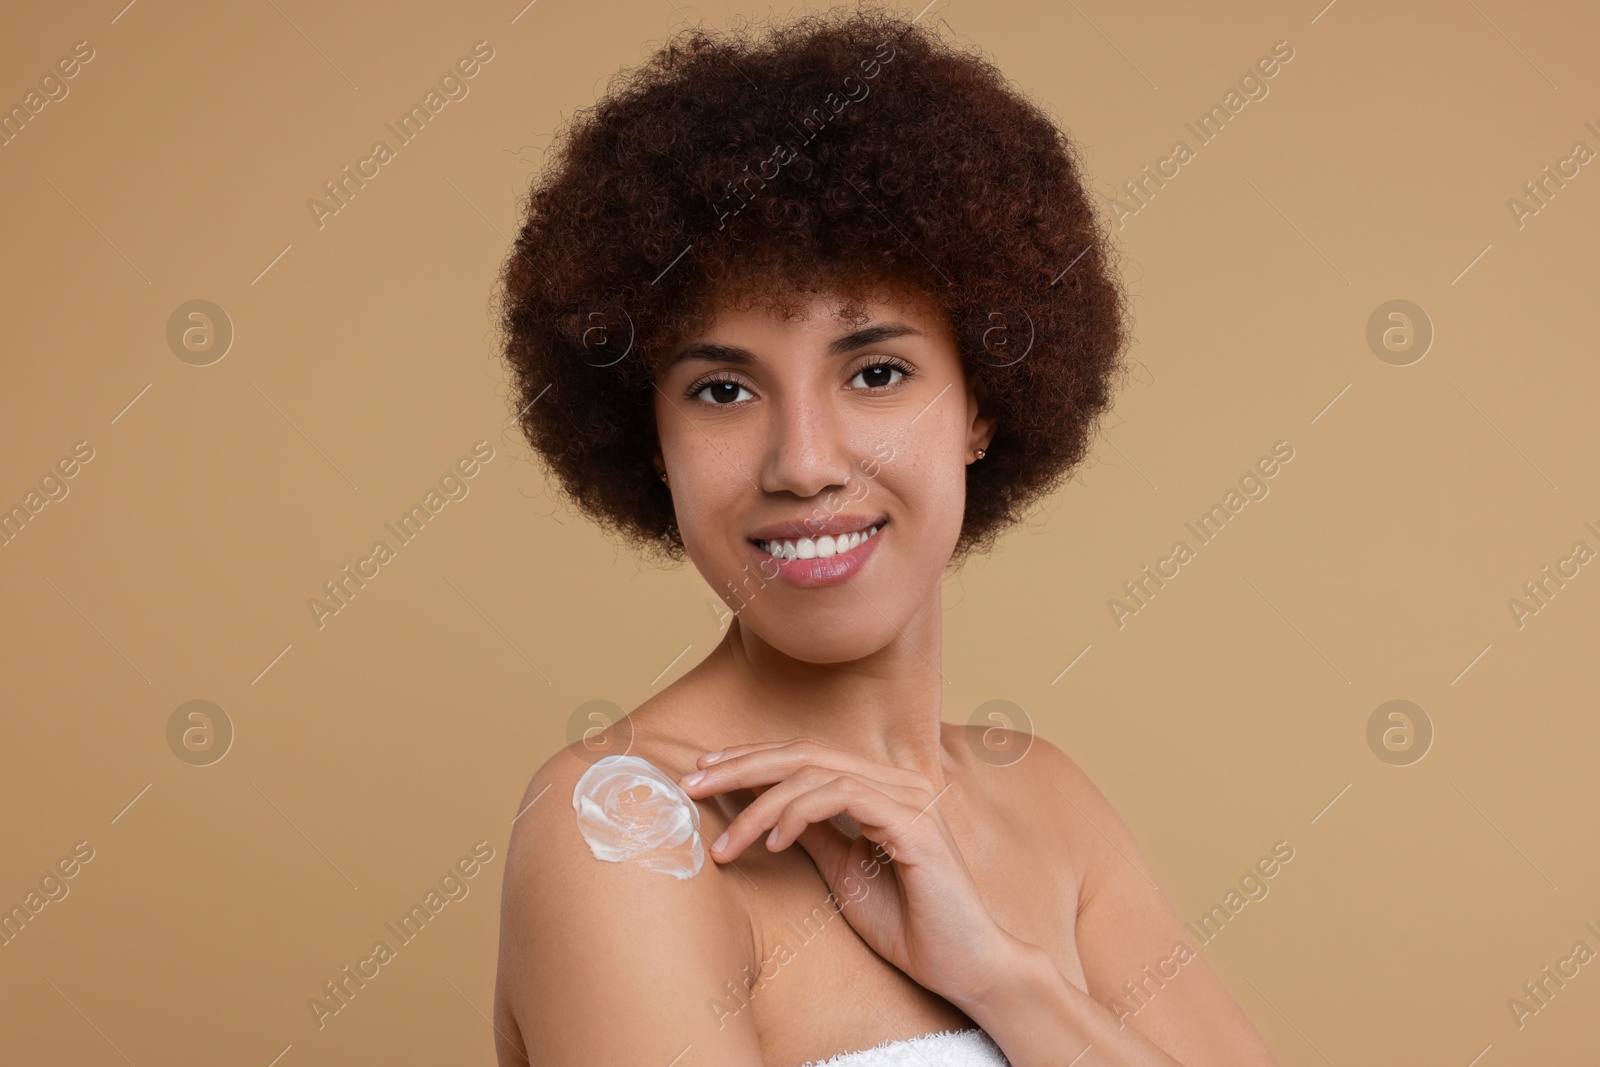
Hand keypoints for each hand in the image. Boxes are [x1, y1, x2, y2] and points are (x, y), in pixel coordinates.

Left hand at [676, 737, 1014, 1008]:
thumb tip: (765, 809)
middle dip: (741, 766)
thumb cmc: (908, 923)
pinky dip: (799, 813)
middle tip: (691, 783)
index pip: (806, 755)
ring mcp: (909, 798)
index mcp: (882, 786)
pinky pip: (845, 796)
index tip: (701, 772)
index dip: (750, 758)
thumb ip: (814, 833)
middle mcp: (897, 780)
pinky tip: (772, 843)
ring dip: (760, 803)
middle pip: (804, 752)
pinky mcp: (915, 824)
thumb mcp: (844, 871)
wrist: (964, 966)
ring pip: (817, 772)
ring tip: (728, 841)